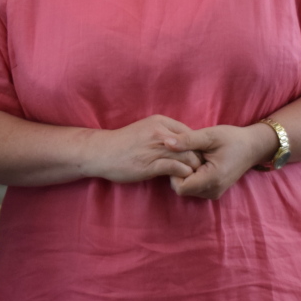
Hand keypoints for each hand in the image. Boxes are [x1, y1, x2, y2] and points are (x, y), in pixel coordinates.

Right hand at [89, 115, 204, 182]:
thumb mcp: (146, 130)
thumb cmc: (124, 143)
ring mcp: (155, 148)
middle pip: (192, 146)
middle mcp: (159, 132)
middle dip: (198, 159)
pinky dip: (183, 175)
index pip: (190, 133)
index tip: (197, 158)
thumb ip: (164, 134)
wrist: (101, 152)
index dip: (197, 147)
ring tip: (193, 177)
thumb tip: (185, 144)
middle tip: (200, 170)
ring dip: (193, 169)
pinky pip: (176, 168)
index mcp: (160, 122)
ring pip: (187, 157)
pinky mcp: (150, 164)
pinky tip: (180, 179)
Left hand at [168, 123, 279, 199]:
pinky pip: (194, 187)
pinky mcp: (214, 190)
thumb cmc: (232, 139)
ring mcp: (214, 193)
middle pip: (182, 188)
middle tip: (187, 154)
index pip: (180, 187)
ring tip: (195, 156)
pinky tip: (198, 161)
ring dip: (185, 173)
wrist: (252, 147)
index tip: (180, 155)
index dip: (174, 171)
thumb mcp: (209, 135)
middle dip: (179, 171)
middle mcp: (213, 191)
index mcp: (212, 179)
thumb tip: (166, 142)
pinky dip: (192, 175)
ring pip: (187, 188)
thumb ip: (187, 140)